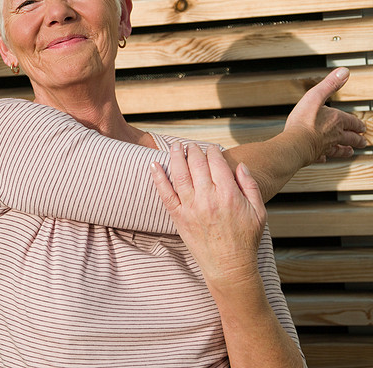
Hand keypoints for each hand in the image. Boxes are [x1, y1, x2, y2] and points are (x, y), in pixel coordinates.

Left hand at [151, 143, 264, 286]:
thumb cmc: (246, 240)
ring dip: (175, 157)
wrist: (229, 267)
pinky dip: (158, 178)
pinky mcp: (179, 217)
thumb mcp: (259, 212)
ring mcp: (191, 207)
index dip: (212, 151)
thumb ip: (250, 185)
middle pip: (196, 164)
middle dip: (193, 150)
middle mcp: (208, 198)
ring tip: (175, 147)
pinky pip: (165, 194)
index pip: (217, 163)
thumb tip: (240, 165)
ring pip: (179, 174)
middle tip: (191, 145)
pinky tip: (154, 165)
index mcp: (229, 194)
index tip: (210, 148)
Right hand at [284, 67, 366, 161]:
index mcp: (336, 120)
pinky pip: (322, 157)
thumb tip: (344, 71)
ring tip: (350, 151)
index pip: (351, 122)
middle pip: (350, 138)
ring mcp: (326, 146)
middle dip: (357, 139)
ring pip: (339, 149)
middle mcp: (334, 135)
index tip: (362, 127)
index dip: (357, 124)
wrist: (296, 144)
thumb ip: (330, 84)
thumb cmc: (304, 122)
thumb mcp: (316, 96)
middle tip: (363, 142)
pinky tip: (324, 158)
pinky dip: (325, 157)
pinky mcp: (315, 154)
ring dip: (345, 150)